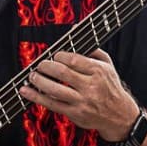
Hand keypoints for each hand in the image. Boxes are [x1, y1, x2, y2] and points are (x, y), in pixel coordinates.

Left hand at [20, 48, 139, 140]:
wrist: (119, 116)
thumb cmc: (110, 87)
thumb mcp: (107, 65)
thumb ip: (92, 49)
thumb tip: (75, 30)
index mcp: (98, 71)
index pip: (73, 60)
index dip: (59, 56)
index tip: (54, 55)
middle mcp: (90, 87)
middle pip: (62, 73)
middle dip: (46, 67)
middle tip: (39, 65)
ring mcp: (81, 101)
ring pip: (54, 89)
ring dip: (38, 81)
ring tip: (32, 76)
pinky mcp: (74, 113)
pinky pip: (51, 104)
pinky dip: (36, 97)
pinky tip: (26, 91)